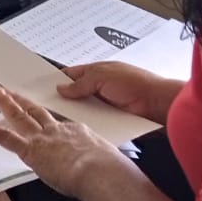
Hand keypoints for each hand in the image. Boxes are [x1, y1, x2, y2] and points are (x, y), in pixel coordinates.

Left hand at [0, 86, 125, 196]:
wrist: (99, 171)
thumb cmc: (109, 172)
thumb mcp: (110, 164)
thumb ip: (106, 167)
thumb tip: (115, 178)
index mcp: (79, 134)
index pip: (63, 127)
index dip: (55, 125)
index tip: (50, 123)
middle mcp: (59, 131)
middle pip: (39, 113)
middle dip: (25, 103)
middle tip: (14, 93)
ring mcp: (43, 138)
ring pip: (20, 118)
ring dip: (6, 105)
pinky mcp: (30, 149)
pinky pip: (3, 137)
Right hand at [57, 61, 180, 125]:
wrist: (158, 104)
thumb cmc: (135, 83)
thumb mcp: (103, 76)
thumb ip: (81, 83)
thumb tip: (62, 88)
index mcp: (96, 72)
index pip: (71, 75)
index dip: (57, 80)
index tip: (43, 88)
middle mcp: (99, 87)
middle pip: (75, 94)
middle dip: (64, 100)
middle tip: (48, 107)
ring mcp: (105, 104)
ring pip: (83, 110)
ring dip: (76, 114)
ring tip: (59, 120)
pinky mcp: (110, 118)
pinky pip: (94, 121)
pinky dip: (88, 123)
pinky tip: (78, 128)